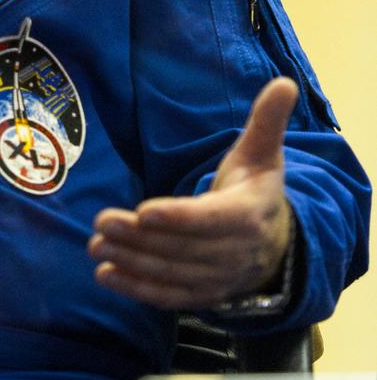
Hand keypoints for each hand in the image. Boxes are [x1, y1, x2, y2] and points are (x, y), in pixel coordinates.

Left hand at [88, 77, 297, 309]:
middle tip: (101, 221)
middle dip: (140, 237)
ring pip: (172, 273)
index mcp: (249, 214)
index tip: (144, 210)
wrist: (277, 245)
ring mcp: (219, 279)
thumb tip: (284, 82)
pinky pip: (169, 297)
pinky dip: (137, 290)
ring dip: (132, 261)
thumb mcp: (262, 154)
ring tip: (95, 244)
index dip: (179, 217)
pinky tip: (106, 275)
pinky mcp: (203, 296)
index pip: (212, 219)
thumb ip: (266, 121)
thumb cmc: (256, 190)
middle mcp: (236, 253)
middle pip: (183, 247)